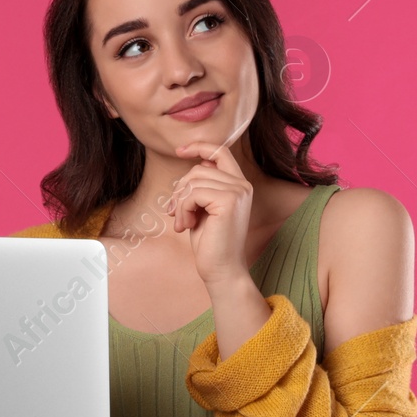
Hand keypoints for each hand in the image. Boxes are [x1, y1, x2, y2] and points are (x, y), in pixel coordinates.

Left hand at [167, 140, 255, 286]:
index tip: (179, 151)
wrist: (221, 269)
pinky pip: (193, 193)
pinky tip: (186, 225)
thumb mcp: (202, 208)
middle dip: (179, 190)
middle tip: (173, 213)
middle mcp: (242, 185)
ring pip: (193, 181)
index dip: (199, 147)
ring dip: (179, 203)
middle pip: (198, 170)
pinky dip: (182, 209)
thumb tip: (194, 165)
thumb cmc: (210, 242)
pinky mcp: (228, 200)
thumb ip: (201, 186)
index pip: (220, 152)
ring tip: (181, 223)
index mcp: (239, 185)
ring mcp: (237, 191)